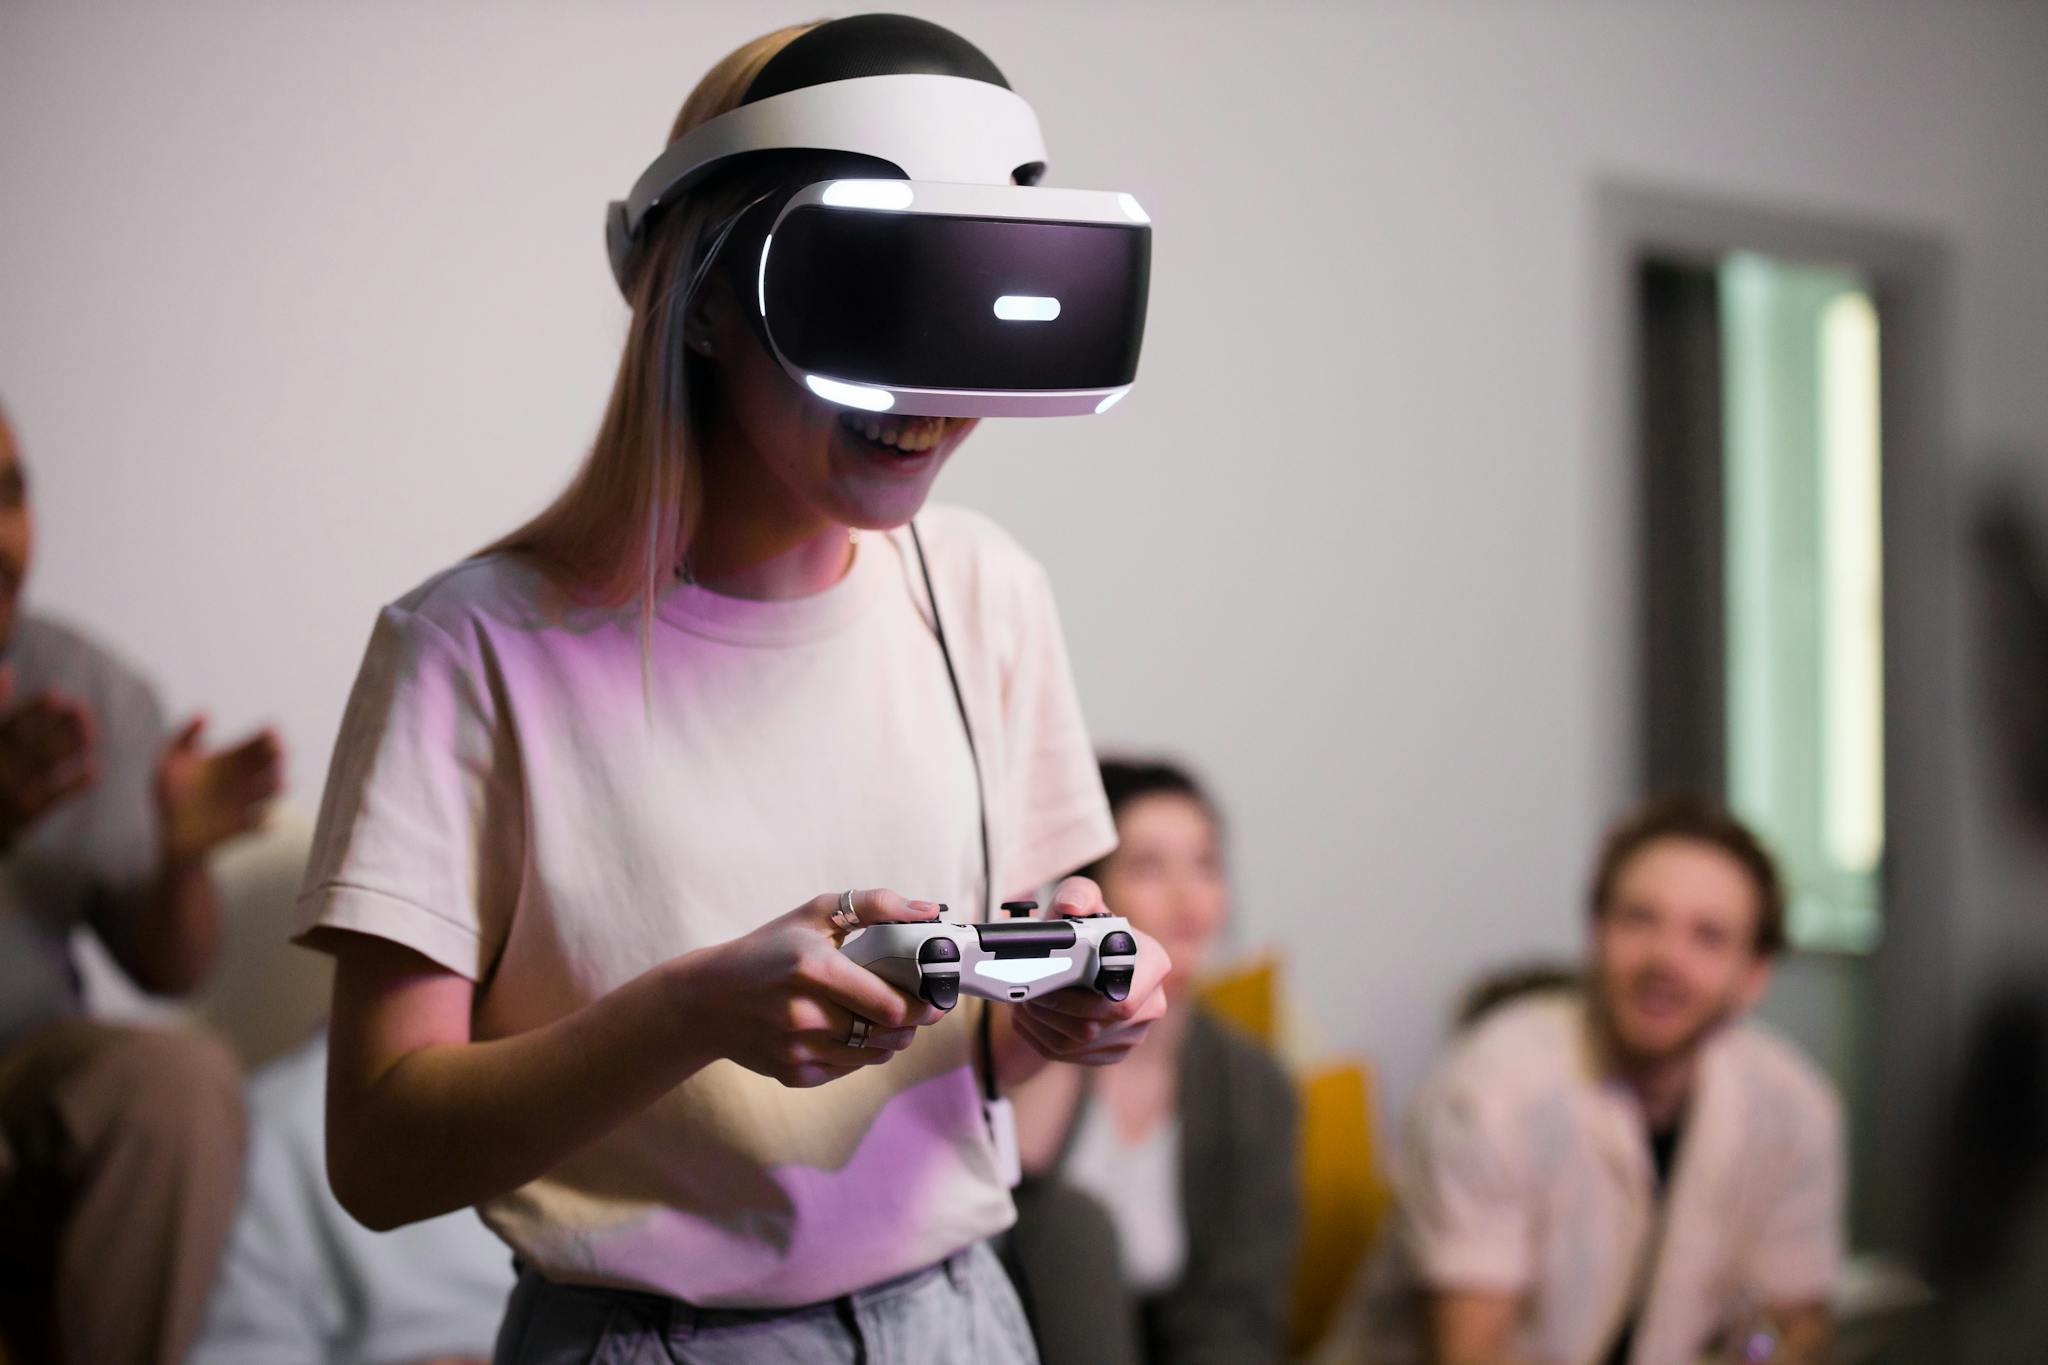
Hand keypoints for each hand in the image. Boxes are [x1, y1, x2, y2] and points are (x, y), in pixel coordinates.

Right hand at [0, 665, 98, 844]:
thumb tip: (8, 670)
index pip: (9, 725)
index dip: (33, 709)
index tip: (56, 694)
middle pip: (33, 741)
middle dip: (60, 724)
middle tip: (81, 709)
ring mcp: (9, 795)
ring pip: (47, 765)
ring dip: (73, 745)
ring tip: (92, 733)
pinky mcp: (24, 816)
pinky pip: (55, 796)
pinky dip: (76, 782)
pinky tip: (95, 769)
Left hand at [155, 717, 283, 864]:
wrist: (171, 834)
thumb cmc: (171, 794)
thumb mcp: (170, 760)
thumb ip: (184, 735)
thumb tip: (205, 712)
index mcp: (233, 759)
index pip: (258, 742)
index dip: (268, 735)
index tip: (271, 730)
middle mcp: (246, 778)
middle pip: (271, 763)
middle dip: (278, 756)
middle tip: (278, 750)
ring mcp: (248, 802)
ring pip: (271, 791)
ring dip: (275, 786)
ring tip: (277, 782)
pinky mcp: (244, 826)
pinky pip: (259, 823)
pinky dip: (261, 820)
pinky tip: (259, 817)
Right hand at [677, 889, 951, 1087]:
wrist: (707, 999)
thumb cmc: (768, 949)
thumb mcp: (816, 914)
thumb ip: (875, 905)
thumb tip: (927, 912)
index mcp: (815, 968)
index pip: (891, 1004)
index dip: (923, 1005)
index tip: (936, 996)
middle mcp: (805, 1013)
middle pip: (889, 1034)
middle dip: (913, 1023)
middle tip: (918, 1009)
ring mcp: (797, 1048)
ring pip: (873, 1055)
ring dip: (891, 1040)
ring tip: (889, 1020)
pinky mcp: (793, 1073)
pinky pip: (847, 1070)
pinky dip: (859, 1054)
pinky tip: (851, 1033)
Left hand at [1009, 875, 1170, 1065]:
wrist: (1078, 962)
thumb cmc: (1081, 929)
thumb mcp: (1077, 899)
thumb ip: (1076, 893)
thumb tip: (1072, 907)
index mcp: (1153, 964)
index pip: (1122, 1002)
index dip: (1079, 998)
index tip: (1051, 980)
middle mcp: (1151, 1003)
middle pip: (1093, 1026)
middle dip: (1053, 1010)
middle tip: (1028, 992)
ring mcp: (1132, 1034)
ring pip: (1075, 1044)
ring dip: (1042, 1023)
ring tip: (1026, 998)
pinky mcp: (1110, 1052)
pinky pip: (1069, 1055)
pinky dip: (1041, 1036)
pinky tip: (1033, 1014)